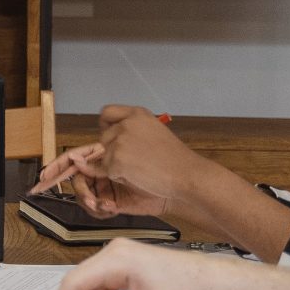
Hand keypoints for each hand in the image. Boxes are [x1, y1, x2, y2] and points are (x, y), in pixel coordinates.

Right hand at [27, 143, 166, 218]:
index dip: (58, 164)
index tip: (42, 176)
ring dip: (88, 198)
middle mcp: (109, 161)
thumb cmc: (164, 161)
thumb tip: (77, 159)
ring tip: (100, 204)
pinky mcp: (117, 199)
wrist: (182, 186)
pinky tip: (109, 207)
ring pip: (85, 192)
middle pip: (77, 174)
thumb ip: (98, 156)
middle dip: (77, 185)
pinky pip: (96, 206)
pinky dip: (98, 208)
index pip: (78, 152)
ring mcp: (112, 181)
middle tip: (72, 197)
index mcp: (110, 142)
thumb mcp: (125, 150)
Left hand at [95, 107, 211, 207]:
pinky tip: (139, 176)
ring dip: (117, 165)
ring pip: (105, 156)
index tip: (112, 136)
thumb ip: (135, 128)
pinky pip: (108, 172)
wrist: (186, 174)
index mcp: (137, 114)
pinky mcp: (116, 160)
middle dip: (112, 150)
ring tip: (140, 168)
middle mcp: (126, 124)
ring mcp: (120, 142)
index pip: (107, 112)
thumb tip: (114, 135)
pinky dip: (120, 177)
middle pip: (104, 137)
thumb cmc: (174, 157)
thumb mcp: (155, 130)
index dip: (106, 126)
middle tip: (134, 160)